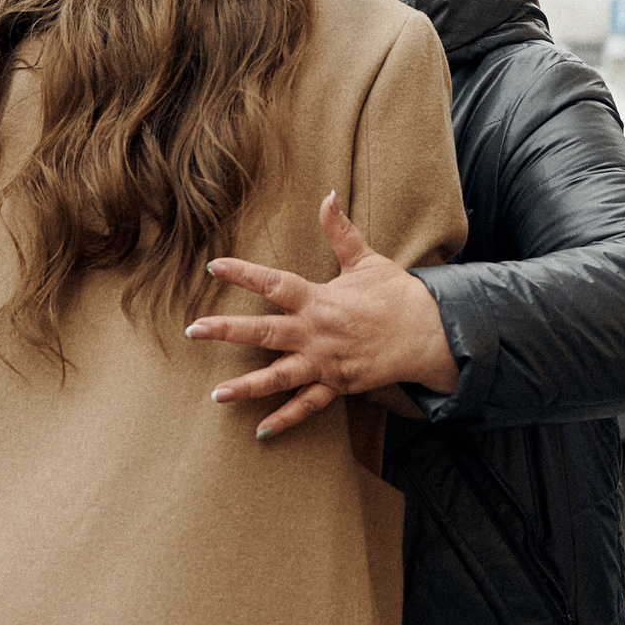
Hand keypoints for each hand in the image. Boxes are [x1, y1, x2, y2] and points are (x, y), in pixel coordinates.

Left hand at [185, 193, 458, 439]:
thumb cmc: (396, 294)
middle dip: (226, 331)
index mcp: (320, 299)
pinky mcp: (338, 384)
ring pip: (280, 377)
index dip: (243, 273)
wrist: (430, 333)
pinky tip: (261, 430)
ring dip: (248, 387)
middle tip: (193, 331)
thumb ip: (340, 230)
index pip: (274, 283)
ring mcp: (326, 362)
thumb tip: (327, 194)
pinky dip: (285, 419)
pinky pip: (307, 405)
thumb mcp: (366, 259)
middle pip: (263, 332)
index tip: (213, 266)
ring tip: (217, 395)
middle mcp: (317, 332)